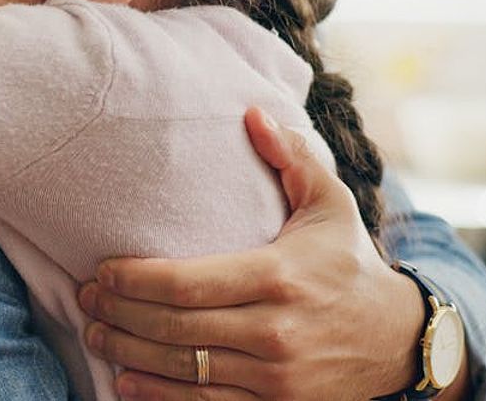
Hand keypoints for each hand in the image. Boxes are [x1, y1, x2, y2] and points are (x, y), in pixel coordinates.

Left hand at [77, 108, 426, 399]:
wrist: (400, 340)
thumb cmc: (350, 262)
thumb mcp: (330, 203)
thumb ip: (290, 157)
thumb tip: (251, 112)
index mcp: (278, 276)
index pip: (188, 283)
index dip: (136, 280)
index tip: (102, 270)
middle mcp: (274, 331)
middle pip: (176, 327)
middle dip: (120, 314)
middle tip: (85, 299)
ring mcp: (276, 377)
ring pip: (185, 369)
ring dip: (129, 354)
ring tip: (95, 334)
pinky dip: (160, 396)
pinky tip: (126, 381)